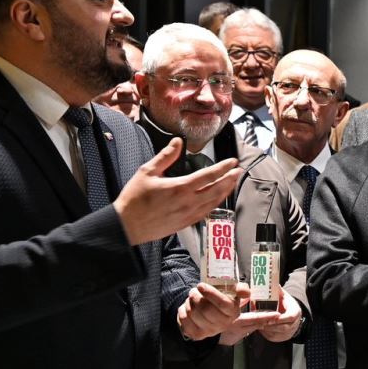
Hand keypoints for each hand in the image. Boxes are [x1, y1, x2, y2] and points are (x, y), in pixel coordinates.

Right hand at [114, 139, 243, 245]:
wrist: (127, 226)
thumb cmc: (135, 199)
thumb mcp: (147, 172)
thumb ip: (165, 156)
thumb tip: (177, 142)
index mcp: (180, 188)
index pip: (208, 175)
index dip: (223, 168)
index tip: (233, 162)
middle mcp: (188, 202)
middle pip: (217, 189)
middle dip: (230, 179)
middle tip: (239, 170)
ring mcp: (188, 214)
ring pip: (214, 202)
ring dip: (226, 191)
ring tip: (233, 182)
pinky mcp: (186, 223)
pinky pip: (206, 212)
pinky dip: (216, 204)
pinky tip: (219, 199)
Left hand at [179, 281, 249, 340]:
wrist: (212, 314)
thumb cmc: (222, 300)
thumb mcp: (234, 292)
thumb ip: (241, 289)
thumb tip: (245, 292)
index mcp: (233, 313)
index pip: (223, 304)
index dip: (210, 294)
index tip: (201, 285)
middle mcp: (223, 324)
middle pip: (206, 309)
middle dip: (196, 296)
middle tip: (193, 290)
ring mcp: (209, 331)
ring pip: (193, 313)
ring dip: (189, 302)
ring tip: (192, 298)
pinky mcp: (196, 334)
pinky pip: (184, 319)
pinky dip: (182, 309)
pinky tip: (187, 307)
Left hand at [256, 293, 303, 342]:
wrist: (289, 312)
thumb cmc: (283, 302)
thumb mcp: (282, 295)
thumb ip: (277, 290)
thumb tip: (271, 282)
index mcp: (296, 311)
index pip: (291, 317)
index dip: (281, 318)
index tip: (271, 317)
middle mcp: (295, 323)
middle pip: (284, 327)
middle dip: (272, 325)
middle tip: (261, 322)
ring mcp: (290, 332)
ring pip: (278, 333)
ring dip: (268, 330)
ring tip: (259, 324)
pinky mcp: (283, 337)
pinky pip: (274, 337)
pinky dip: (266, 334)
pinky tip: (260, 328)